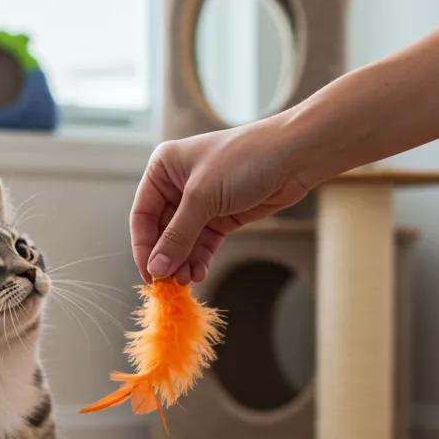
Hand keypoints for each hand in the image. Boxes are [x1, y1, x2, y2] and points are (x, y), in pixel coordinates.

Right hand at [130, 114, 311, 283]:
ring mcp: (199, 203)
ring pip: (182, 242)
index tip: (149, 274)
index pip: (142, 215)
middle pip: (161, 232)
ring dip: (183, 262)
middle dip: (167, 257)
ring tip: (187, 281)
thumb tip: (155, 270)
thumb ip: (177, 237)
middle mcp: (177, 185)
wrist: (296, 155)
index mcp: (163, 169)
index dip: (144, 246)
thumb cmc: (245, 160)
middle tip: (169, 283)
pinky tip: (199, 273)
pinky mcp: (220, 216)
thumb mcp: (202, 198)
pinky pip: (202, 244)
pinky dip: (199, 260)